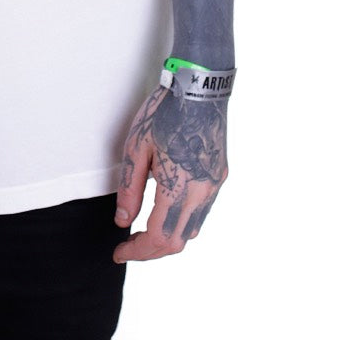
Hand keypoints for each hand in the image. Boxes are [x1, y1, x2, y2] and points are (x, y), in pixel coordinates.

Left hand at [112, 85, 227, 262]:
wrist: (199, 88)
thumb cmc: (164, 112)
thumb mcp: (136, 147)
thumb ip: (130, 188)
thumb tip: (123, 220)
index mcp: (179, 186)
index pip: (158, 237)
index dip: (137, 251)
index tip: (119, 251)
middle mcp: (202, 192)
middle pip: (177, 241)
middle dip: (151, 250)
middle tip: (129, 245)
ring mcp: (214, 185)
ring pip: (192, 229)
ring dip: (168, 237)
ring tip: (145, 229)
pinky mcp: (219, 176)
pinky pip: (202, 211)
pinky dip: (182, 220)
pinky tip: (166, 209)